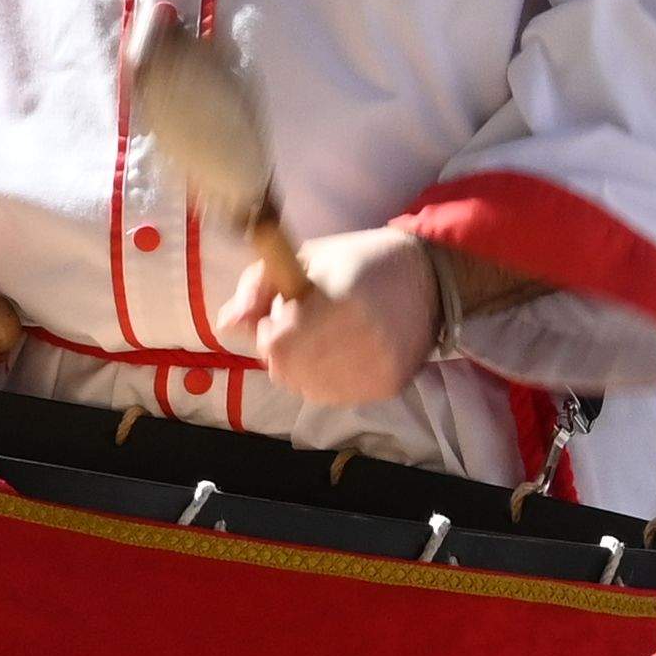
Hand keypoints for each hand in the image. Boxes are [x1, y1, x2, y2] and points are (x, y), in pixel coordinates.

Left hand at [239, 223, 438, 408]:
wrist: (428, 277)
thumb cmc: (356, 261)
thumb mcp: (303, 258)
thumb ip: (257, 287)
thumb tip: (227, 325)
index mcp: (338, 302)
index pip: (275, 345)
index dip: (270, 331)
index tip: (283, 314)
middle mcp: (362, 341)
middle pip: (287, 372)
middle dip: (282, 352)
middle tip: (303, 329)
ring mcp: (377, 368)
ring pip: (309, 390)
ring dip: (304, 369)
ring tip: (325, 340)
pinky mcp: (389, 386)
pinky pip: (337, 397)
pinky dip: (329, 380)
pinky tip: (342, 355)